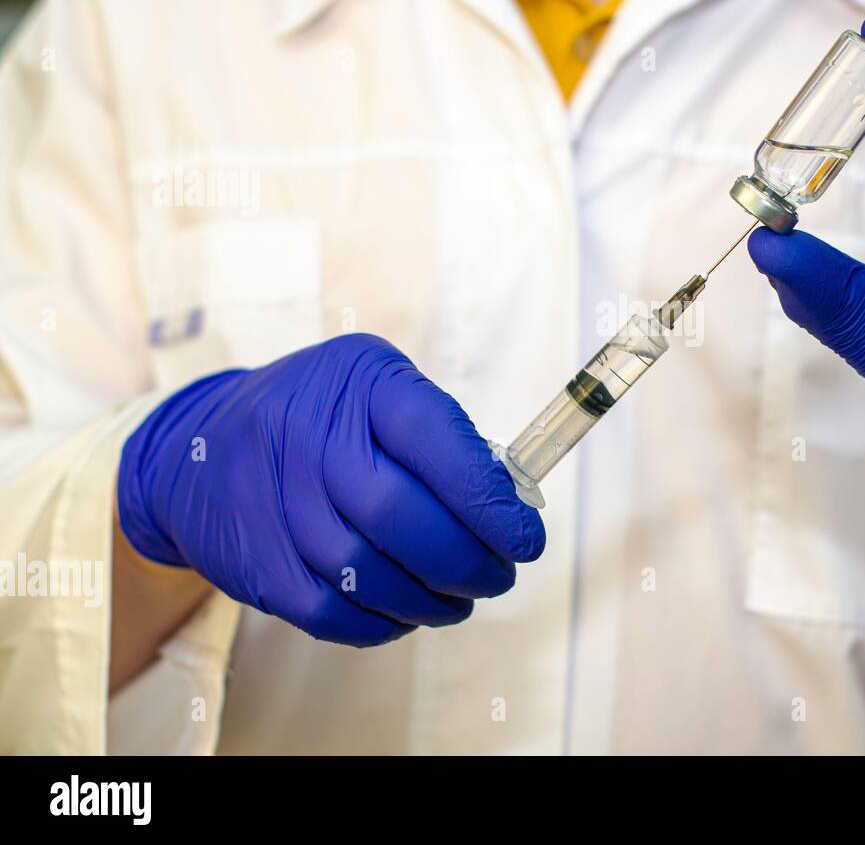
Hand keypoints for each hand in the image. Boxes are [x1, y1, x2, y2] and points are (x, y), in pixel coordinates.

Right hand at [117, 334, 543, 644]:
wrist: (197, 451)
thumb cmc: (318, 417)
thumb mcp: (378, 389)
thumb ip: (444, 435)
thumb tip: (508, 505)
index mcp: (359, 383)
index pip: (436, 441)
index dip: (490, 501)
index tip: (525, 539)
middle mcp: (307, 435)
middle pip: (401, 517)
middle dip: (468, 561)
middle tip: (499, 576)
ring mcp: (272, 500)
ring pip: (368, 573)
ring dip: (432, 601)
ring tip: (460, 599)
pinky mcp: (254, 562)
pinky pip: (331, 611)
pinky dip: (382, 623)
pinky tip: (407, 613)